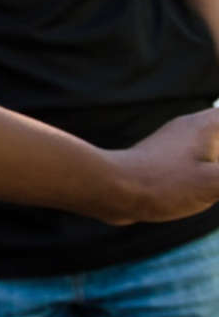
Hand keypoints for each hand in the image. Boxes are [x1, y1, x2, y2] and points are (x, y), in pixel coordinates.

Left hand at [100, 107, 218, 224]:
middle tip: (218, 175)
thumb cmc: (160, 185)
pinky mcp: (166, 159)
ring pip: (214, 138)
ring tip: (214, 174)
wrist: (109, 190)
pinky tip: (214, 177)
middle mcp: (192, 128)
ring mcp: (177, 142)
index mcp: (207, 126)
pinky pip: (202, 154)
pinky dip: (215, 161)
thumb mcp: (214, 183)